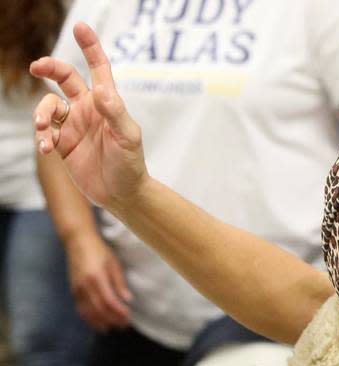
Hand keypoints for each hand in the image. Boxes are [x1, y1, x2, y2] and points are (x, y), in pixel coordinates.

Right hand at [29, 23, 148, 211]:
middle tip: (37, 67)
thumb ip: (115, 114)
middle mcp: (87, 109)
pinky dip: (41, 136)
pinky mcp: (62, 143)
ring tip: (45, 129)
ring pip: (48, 106)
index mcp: (106, 103)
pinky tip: (46, 148)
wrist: (122, 194)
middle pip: (64, 78)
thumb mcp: (128, 138)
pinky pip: (44, 131)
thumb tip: (102, 91)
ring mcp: (73, 125)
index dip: (90, 47)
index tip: (80, 27)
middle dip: (49, 68)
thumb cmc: (131, 164)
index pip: (98, 69)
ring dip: (42, 114)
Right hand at [65, 235, 130, 330]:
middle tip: (124, 326)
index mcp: (96, 278)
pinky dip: (89, 319)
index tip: (129, 318)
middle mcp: (84, 286)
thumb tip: (128, 299)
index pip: (109, 301)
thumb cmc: (99, 251)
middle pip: (99, 309)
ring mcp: (76, 289)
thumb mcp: (113, 263)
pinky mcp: (73, 291)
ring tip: (113, 328)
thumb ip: (119, 282)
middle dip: (112, 320)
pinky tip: (98, 323)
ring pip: (88, 312)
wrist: (77, 241)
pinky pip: (80, 309)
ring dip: (101, 322)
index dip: (119, 312)